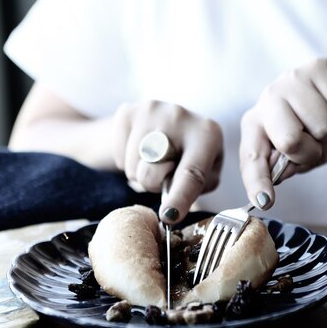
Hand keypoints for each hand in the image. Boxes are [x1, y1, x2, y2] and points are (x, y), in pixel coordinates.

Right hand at [112, 100, 222, 222]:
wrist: (168, 124)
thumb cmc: (193, 157)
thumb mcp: (206, 173)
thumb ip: (194, 189)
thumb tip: (170, 209)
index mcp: (207, 134)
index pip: (191, 173)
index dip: (180, 197)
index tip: (169, 216)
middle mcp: (180, 116)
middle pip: (153, 172)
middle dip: (154, 184)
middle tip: (164, 173)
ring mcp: (151, 110)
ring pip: (133, 168)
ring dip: (141, 174)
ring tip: (154, 159)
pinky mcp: (127, 112)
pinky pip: (119, 157)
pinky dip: (127, 161)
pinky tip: (141, 149)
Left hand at [240, 58, 326, 209]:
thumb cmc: (322, 133)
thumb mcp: (303, 157)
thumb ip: (286, 167)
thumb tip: (274, 178)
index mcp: (256, 125)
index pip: (253, 157)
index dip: (258, 181)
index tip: (265, 201)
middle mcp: (267, 99)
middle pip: (288, 140)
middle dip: (310, 150)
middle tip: (315, 142)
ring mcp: (291, 80)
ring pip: (321, 125)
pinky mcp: (317, 67)